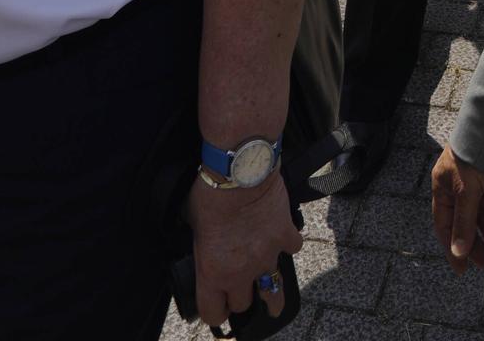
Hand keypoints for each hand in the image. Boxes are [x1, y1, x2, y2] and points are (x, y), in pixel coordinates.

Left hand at [187, 173, 302, 328]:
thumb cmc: (211, 193)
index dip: (214, 311)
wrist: (240, 170)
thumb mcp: (192, 224)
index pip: (214, 313)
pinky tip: (283, 238)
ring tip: (272, 302)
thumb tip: (203, 242)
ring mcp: (266, 255)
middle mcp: (241, 271)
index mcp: (213, 272)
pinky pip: (292, 249)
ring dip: (271, 294)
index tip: (216, 306)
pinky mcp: (284, 235)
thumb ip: (201, 243)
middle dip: (240, 297)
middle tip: (238, 288)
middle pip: (243, 304)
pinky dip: (288, 244)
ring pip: (273, 291)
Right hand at [431, 145, 483, 274]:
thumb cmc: (471, 153)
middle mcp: (456, 186)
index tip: (461, 269)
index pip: (444, 225)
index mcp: (442, 188)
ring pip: (479, 213)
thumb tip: (457, 252)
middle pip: (463, 222)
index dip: (451, 247)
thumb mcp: (466, 190)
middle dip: (473, 243)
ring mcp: (474, 181)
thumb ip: (463, 221)